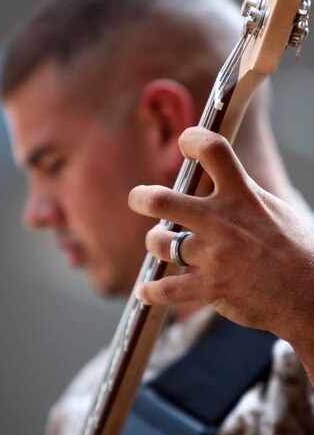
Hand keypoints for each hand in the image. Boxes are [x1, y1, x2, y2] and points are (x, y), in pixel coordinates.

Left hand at [129, 127, 313, 377]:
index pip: (214, 150)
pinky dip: (151, 292)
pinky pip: (165, 289)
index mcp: (242, 196)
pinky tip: (145, 291)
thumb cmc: (294, 250)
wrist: (310, 295)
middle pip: (162, 200)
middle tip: (137, 198)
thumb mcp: (273, 209)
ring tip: (162, 247)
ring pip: (159, 243)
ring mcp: (214, 256)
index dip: (193, 139)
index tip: (185, 144)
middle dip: (141, 197)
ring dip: (156, 244)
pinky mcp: (210, 288)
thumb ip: (241, 192)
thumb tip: (217, 174)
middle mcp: (222, 222)